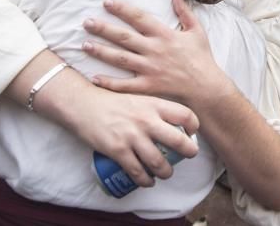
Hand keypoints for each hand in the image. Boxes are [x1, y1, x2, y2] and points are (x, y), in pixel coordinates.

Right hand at [29, 62, 199, 186]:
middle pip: (178, 142)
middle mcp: (147, 120)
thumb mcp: (139, 97)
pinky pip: (137, 171)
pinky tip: (147, 181)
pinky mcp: (118, 150)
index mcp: (154, 104)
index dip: (194, 126)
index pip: (185, 115)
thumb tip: (174, 120)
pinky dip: (145, 180)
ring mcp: (133, 136)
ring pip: (159, 162)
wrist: (84, 105)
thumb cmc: (113, 101)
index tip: (192, 134)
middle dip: (189, 153)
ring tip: (166, 173)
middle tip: (188, 156)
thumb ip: (155, 107)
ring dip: (166, 172)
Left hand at [82, 0, 238, 104]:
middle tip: (86, 22)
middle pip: (124, 37)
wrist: (206, 87)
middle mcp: (155, 50)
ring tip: (84, 45)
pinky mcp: (148, 86)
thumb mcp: (197, 31)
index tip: (106, 2)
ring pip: (120, 58)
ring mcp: (150, 69)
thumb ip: (185, 12)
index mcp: (165, 34)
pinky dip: (109, 82)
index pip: (140, 18)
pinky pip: (125, 85)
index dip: (122, 9)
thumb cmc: (202, 58)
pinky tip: (94, 78)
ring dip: (101, 51)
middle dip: (103, 29)